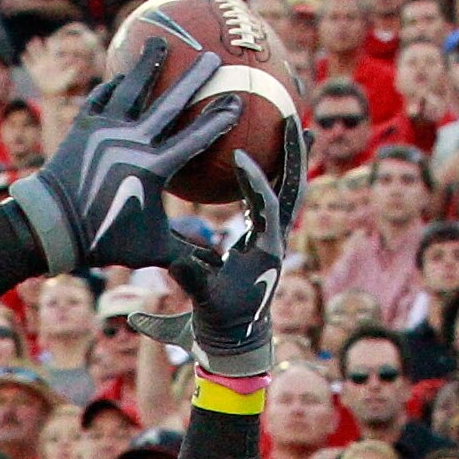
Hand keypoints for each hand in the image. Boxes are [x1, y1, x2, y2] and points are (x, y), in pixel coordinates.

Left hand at [9, 34, 242, 276]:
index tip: (236, 99)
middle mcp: (131, 142)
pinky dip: (112, 85)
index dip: (217, 118)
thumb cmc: (103, 241)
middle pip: (170, 102)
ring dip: (147, 64)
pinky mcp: (82, 127)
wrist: (48, 229)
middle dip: (194, 77)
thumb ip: (185, 250)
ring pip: (131, 88)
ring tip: (159, 42)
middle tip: (213, 58)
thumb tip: (216, 261)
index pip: (195, 138)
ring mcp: (105, 131)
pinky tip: (119, 76)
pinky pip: (100, 98)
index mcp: (152, 168)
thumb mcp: (149, 248)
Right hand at [150, 147, 295, 383]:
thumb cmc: (220, 322)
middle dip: (294, 153)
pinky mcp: (265, 238)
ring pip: (289, 189)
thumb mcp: (203, 303)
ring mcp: (274, 237)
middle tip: (293, 119)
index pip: (266, 205)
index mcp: (266, 250)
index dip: (254, 179)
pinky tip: (266, 154)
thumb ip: (190, 281)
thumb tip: (164, 269)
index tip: (240, 156)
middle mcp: (277, 239)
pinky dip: (273, 173)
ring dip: (291, 158)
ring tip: (292, 127)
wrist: (238, 339)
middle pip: (293, 186)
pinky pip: (274, 197)